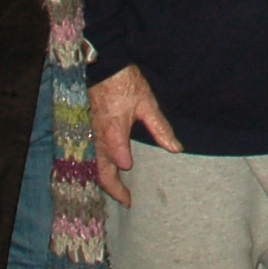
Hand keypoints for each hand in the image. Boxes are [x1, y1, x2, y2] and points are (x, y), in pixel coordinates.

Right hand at [89, 65, 181, 205]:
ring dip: (108, 180)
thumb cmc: (126, 83)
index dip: (126, 164)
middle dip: (114, 189)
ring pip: (97, 165)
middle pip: (103, 172)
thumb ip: (160, 128)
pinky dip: (102, 167)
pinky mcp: (91, 130)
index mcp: (113, 133)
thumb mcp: (147, 103)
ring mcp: (93, 135)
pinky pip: (95, 155)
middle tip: (127, 202)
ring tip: (120, 191)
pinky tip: (112, 170)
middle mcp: (100, 138)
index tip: (133, 167)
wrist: (104, 66)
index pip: (118, 160)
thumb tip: (176, 148)